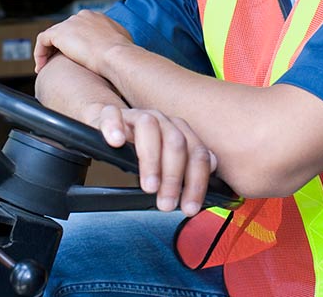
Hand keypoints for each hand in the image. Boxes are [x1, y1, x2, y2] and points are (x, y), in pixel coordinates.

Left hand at [33, 10, 132, 73]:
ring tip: (47, 67)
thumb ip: (115, 41)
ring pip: (52, 36)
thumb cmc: (123, 53)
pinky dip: (40, 53)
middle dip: (60, 47)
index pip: (79, 28)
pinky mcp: (59, 33)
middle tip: (58, 63)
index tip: (74, 57)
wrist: (116, 55)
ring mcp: (70, 23)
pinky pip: (43, 41)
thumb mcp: (123, 42)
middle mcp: (82, 16)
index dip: (74, 43)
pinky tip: (42, 67)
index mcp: (97, 17)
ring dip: (48, 51)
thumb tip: (117, 48)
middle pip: (65, 31)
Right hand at [93, 104, 216, 216]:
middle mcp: (161, 121)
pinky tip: (116, 142)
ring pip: (148, 127)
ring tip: (149, 186)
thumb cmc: (142, 147)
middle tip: (166, 203)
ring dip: (150, 159)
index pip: (197, 153)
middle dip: (173, 176)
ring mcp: (135, 116)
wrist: (113, 125)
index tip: (189, 208)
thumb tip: (212, 168)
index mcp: (179, 131)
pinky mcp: (109, 114)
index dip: (196, 182)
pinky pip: (112, 115)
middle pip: (175, 142)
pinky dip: (114, 127)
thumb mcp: (168, 159)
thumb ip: (190, 165)